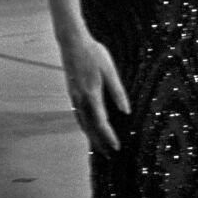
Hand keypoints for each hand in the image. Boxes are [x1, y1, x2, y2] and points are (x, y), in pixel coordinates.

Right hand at [59, 34, 129, 154]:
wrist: (72, 42)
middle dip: (99, 142)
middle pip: (90, 127)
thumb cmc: (94, 53)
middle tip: (109, 155)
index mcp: (92, 94)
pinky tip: (87, 128)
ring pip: (82, 122)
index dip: (109, 136)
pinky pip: (78, 114)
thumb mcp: (110, 70)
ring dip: (90, 136)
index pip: (101, 122)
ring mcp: (74, 96)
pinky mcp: (72, 92)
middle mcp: (81, 98)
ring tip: (98, 147)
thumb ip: (117, 91)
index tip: (116, 147)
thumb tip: (126, 111)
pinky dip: (83, 125)